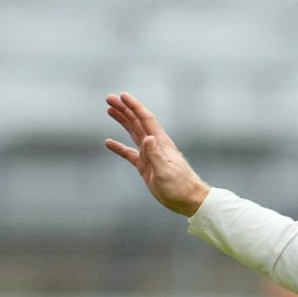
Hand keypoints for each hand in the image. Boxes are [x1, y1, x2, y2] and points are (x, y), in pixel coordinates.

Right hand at [104, 93, 209, 216]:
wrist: (189, 201)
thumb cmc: (180, 187)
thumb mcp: (166, 172)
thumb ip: (156, 155)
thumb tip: (148, 137)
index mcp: (161, 143)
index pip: (146, 120)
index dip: (134, 107)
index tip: (122, 96)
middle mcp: (155, 146)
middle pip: (137, 122)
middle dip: (124, 109)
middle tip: (109, 98)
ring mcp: (150, 156)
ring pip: (133, 133)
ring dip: (122, 121)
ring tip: (109, 110)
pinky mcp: (146, 167)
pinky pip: (130, 154)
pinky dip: (119, 147)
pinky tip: (108, 142)